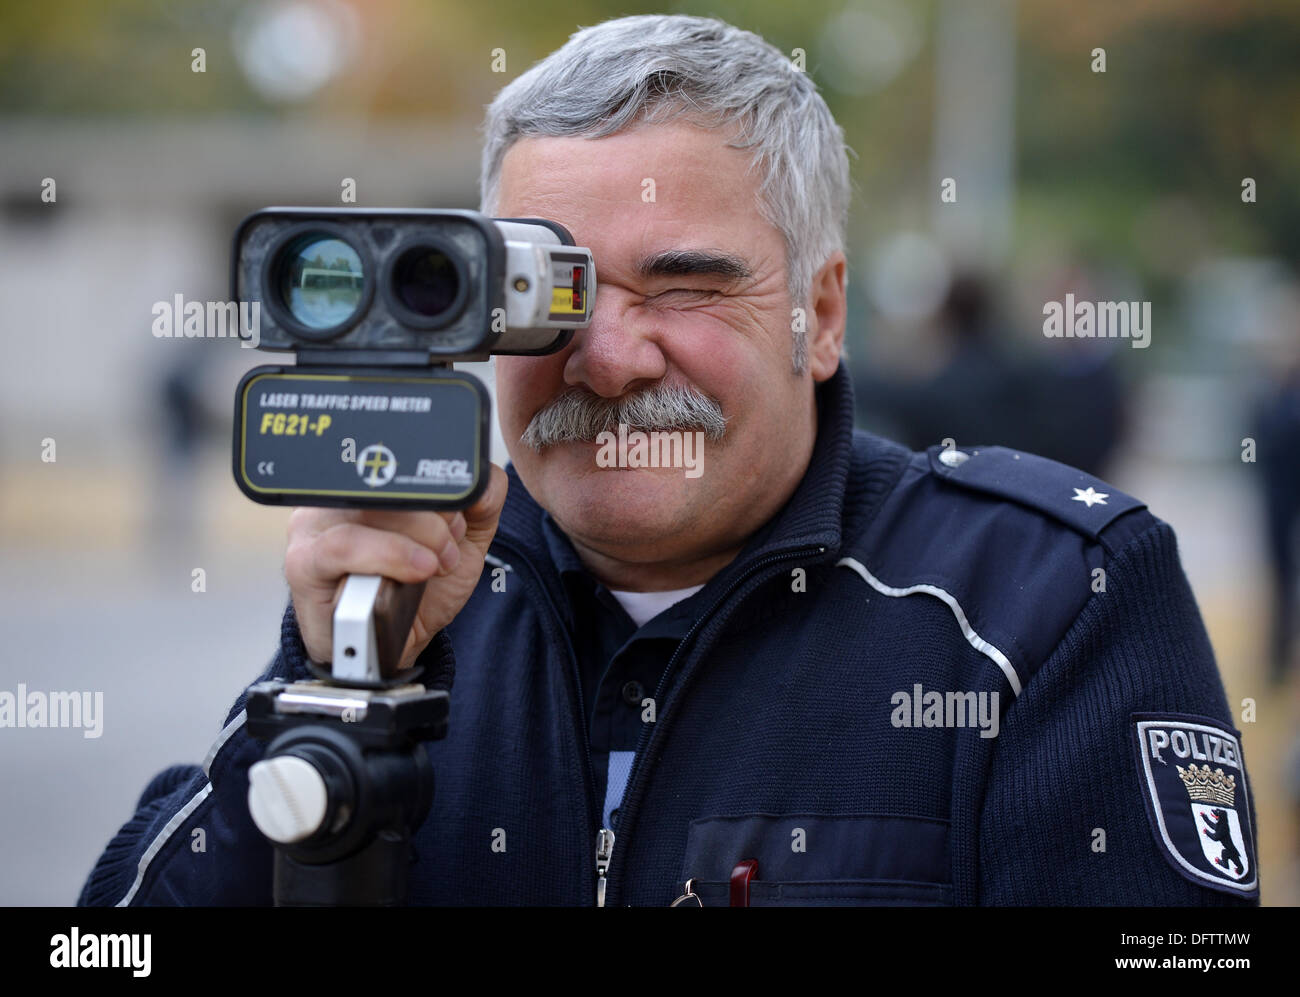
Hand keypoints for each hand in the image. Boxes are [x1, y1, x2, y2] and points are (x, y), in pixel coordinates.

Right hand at [284, 464, 507, 670]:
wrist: (392, 648)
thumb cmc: (417, 589)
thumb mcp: (463, 543)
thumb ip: (481, 504)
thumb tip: (483, 480)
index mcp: (373, 482)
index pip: (402, 457)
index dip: (440, 484)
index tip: (462, 517)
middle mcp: (337, 496)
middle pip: (386, 480)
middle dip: (433, 515)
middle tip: (450, 547)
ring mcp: (314, 527)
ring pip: (367, 511)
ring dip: (416, 538)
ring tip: (434, 564)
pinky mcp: (303, 563)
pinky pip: (342, 547)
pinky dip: (388, 556)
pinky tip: (417, 570)